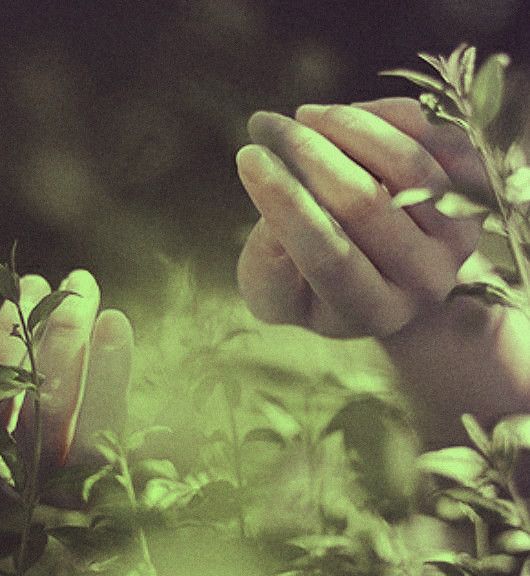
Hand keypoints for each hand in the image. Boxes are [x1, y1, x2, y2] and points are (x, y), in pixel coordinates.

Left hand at [0, 270, 133, 542]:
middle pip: (49, 410)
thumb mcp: (90, 420)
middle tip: (79, 285)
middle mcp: (29, 480)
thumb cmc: (54, 434)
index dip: (110, 375)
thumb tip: (111, 324)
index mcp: (78, 485)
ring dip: (16, 325)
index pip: (101, 436)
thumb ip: (105, 390)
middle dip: (66, 337)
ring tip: (36, 283)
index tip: (115, 318)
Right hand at [235, 97, 487, 337]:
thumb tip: (277, 192)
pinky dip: (384, 116)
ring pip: (404, 163)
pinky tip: (341, 118)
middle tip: (262, 125)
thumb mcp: (275, 292)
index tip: (247, 157)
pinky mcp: (474, 191)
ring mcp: (458, 235)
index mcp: (372, 313)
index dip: (285, 203)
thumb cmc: (314, 286)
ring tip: (300, 116)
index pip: (329, 256)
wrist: (384, 279)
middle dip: (304, 153)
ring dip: (344, 125)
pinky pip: (434, 135)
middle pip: (364, 203)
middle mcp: (425, 281)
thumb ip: (267, 262)